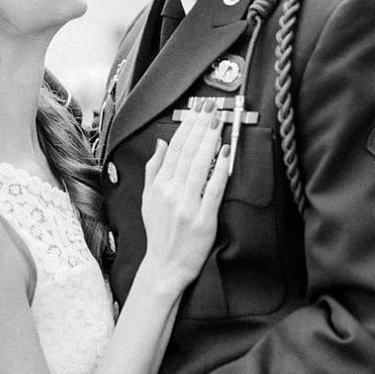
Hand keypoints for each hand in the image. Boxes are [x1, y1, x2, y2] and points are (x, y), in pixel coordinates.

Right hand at [139, 106, 226, 284]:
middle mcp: (171, 193)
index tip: (198, 110)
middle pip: (187, 153)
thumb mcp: (148, 199)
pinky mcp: (204, 219)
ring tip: (219, 122)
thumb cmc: (159, 233)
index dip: (187, 127)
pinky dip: (219, 171)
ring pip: (199, 166)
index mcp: (158, 186)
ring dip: (210, 141)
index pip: (174, 149)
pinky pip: (213, 190)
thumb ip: (154, 170)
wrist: (165, 265)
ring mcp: (187, 205)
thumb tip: (161, 143)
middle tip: (212, 107)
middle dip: (201, 126)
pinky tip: (225, 154)